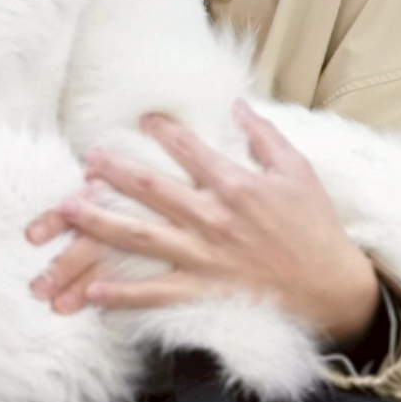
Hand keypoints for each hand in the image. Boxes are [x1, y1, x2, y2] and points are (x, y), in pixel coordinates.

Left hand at [26, 102, 378, 345]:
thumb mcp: (298, 172)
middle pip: (151, 189)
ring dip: (99, 223)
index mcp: (235, 185)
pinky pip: (154, 293)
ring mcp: (204, 258)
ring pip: (140, 238)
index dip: (161, 129)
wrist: (333, 290)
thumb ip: (265, 137)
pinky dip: (122, 295)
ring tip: (67, 210)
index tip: (139, 118)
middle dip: (114, 171)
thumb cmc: (317, 230)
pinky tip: (92, 292)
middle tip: (87, 158)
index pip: (188, 148)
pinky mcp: (203, 293)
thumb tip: (238, 106)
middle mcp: (213, 219)